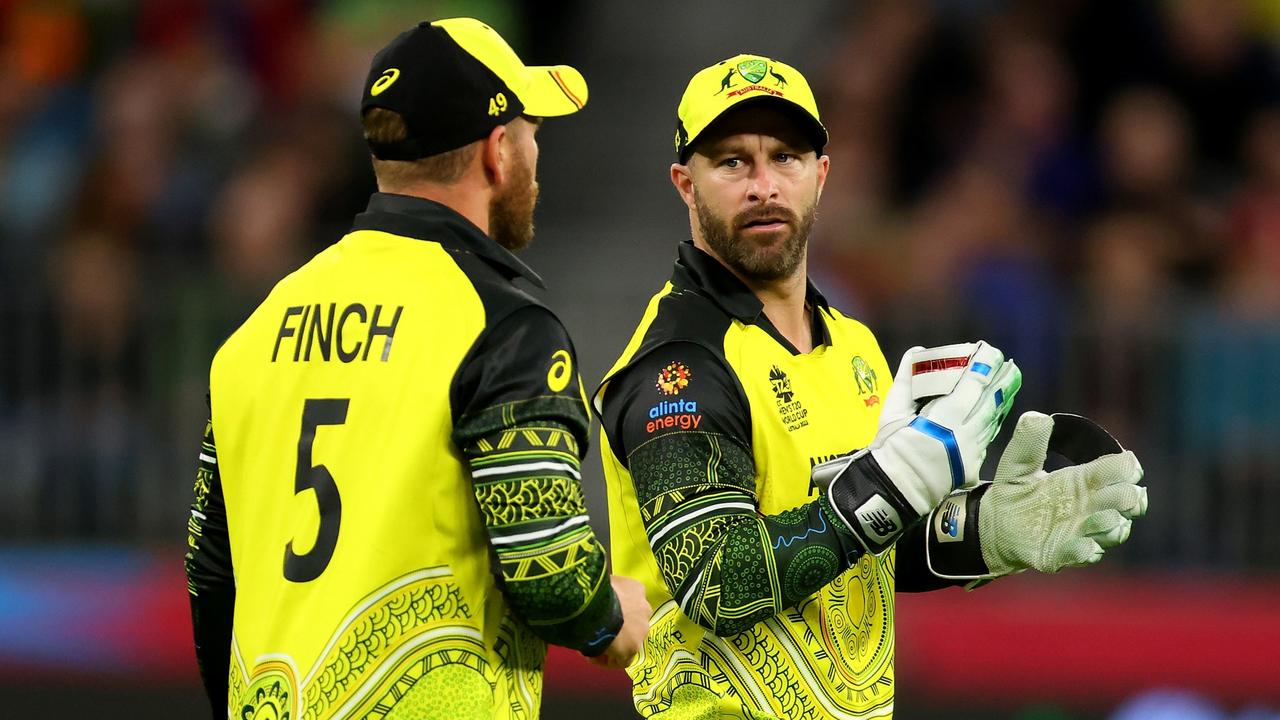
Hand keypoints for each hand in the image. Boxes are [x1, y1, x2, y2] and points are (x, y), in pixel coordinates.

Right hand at [587, 576, 650, 669]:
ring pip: (627, 642)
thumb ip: (601, 588)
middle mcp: (644, 608)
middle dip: (616, 628)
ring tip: (590, 646)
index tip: (599, 616)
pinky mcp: (634, 647)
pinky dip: (607, 660)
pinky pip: (621, 659)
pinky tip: (591, 656)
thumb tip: (592, 592)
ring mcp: (642, 628)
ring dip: (611, 645)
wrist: (595, 606)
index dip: (614, 610)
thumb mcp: (598, 582)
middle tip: (596, 631)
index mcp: (636, 589)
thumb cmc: (594, 590)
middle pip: (630, 622)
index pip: (629, 601)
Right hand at [817, 341, 1020, 552]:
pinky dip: (993, 423)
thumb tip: (916, 353)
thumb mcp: (893, 410)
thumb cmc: (892, 446)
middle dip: (1002, 382)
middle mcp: (966, 432)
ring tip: (1011, 385)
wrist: (895, 487)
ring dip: (1002, 402)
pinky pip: (987, 439)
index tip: (991, 352)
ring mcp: (972, 451)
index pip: (972, 385)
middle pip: (990, 402)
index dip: (984, 367)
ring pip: (992, 421)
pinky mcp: (972, 466)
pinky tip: (998, 415)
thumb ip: (906, 380)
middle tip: (1012, 366)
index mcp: (946, 416)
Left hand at [978, 411, 1146, 574]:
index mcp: (1085, 478)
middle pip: (1130, 500)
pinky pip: (1088, 554)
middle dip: (1128, 498)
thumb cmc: (1014, 491)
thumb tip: (1038, 417)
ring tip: (1094, 519)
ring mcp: (1083, 531)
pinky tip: (1080, 546)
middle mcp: (1091, 505)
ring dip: (1110, 524)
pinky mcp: (1067, 553)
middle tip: (1109, 496)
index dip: (1128, 467)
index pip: (1123, 469)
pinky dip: (1087, 551)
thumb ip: (1028, 441)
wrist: (996, 525)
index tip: (1124, 465)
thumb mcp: (1016, 463)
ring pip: (1116, 530)